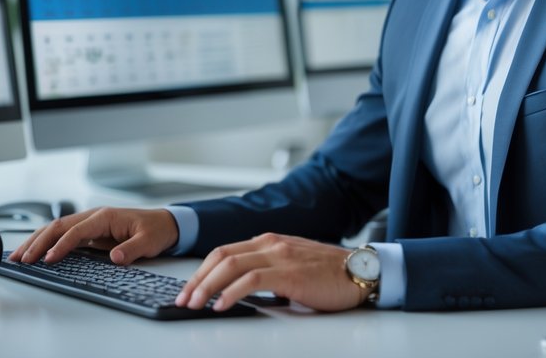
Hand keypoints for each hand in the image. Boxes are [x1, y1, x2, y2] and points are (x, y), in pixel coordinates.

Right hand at [8, 207, 178, 265]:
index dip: (61, 245)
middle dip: (37, 243)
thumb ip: (132, 249)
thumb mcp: (149, 241)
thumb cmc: (156, 230)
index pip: (76, 231)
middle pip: (58, 227)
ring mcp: (89, 223)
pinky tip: (34, 253)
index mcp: (105, 216)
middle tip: (21, 259)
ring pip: (55, 229)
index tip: (48, 259)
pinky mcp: (89, 232)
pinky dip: (45, 243)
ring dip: (36, 241)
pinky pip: (62, 235)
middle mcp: (93, 217)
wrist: (165, 223)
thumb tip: (115, 258)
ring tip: (18, 256)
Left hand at [176, 233, 366, 312]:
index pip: (225, 252)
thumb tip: (242, 291)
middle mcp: (271, 243)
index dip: (202, 271)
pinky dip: (231, 292)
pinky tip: (221, 305)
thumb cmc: (330, 273)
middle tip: (183, 298)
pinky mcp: (289, 273)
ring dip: (207, 287)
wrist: (361, 271)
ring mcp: (279, 256)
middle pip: (221, 257)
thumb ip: (268, 272)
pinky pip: (251, 281)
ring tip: (195, 304)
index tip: (189, 288)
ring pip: (231, 266)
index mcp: (269, 241)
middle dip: (197, 279)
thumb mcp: (292, 266)